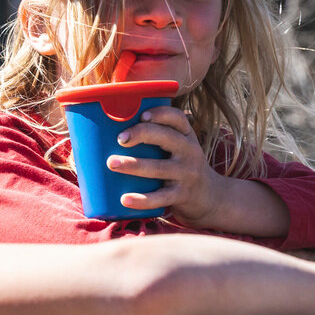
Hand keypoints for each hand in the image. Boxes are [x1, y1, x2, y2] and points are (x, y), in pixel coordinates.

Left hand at [109, 105, 224, 224]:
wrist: (209, 198)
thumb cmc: (181, 168)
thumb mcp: (177, 149)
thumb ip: (155, 140)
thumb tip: (105, 133)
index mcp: (186, 136)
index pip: (177, 118)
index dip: (160, 114)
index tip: (141, 114)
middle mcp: (189, 151)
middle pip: (167, 137)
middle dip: (142, 134)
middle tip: (120, 138)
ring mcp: (187, 174)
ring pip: (159, 167)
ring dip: (134, 165)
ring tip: (111, 163)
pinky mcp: (182, 195)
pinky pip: (161, 197)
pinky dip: (142, 200)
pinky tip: (124, 199)